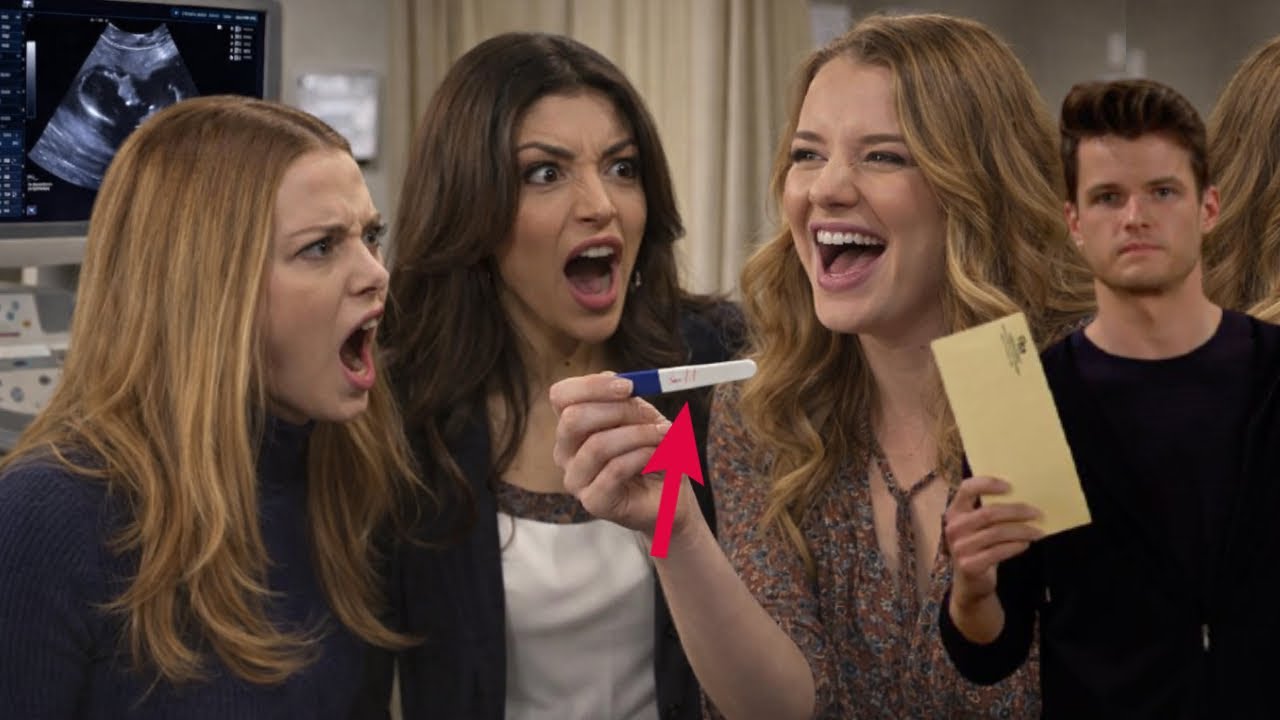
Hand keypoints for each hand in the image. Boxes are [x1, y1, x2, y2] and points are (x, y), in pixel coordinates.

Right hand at [551, 373, 697, 534]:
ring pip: (598, 445)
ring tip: (663, 436)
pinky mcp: (593, 501)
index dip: (592, 386)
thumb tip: (620, 382)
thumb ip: (626, 399)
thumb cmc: (654, 452)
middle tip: (649, 414)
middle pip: (573, 419)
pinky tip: (658, 457)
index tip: (628, 386)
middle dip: (618, 411)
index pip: (561, 396)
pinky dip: (643, 456)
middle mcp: (565, 451)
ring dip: (639, 435)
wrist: (671, 495)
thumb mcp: (643, 417)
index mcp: (572, 425)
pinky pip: (615, 470)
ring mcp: (576, 479)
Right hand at [944, 476, 1042, 612]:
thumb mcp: (977, 527)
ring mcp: (960, 547)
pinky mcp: (970, 565)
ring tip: (1038, 531)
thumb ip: (989, 512)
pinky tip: (1026, 544)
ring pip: (997, 533)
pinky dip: (1016, 546)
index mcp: (954, 512)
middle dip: (1017, 511)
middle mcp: (954, 528)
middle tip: (1037, 513)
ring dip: (1022, 531)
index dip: (987, 484)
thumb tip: (1023, 498)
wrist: (971, 583)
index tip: (1010, 486)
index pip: (966, 489)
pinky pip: (999, 551)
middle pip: (989, 513)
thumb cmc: (979, 548)